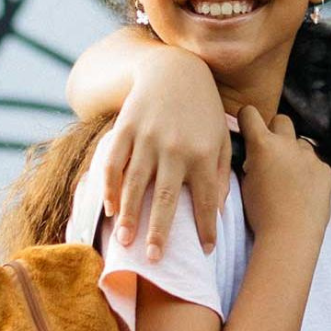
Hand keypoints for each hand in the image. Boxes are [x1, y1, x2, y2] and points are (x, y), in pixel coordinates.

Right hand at [104, 47, 228, 259]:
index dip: (207, 227)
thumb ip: (221, 172)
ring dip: (129, 215)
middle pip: (166, 198)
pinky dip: (109, 186)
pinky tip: (109, 208)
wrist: (174, 69)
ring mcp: (148, 138)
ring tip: (125, 242)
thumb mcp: (220, 137)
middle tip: (154, 260)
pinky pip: (114, 162)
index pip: (206, 199)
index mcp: (203, 153)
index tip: (208, 251)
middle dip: (160, 231)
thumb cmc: (202, 109)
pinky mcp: (126, 128)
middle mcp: (175, 148)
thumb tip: (220, 208)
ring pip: (136, 183)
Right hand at [238, 108, 330, 242]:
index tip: (247, 128)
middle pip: (282, 120)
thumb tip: (256, 156)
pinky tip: (304, 190)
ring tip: (289, 177)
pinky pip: (315, 163)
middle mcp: (288, 144)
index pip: (250, 114)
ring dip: (293, 153)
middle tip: (271, 152)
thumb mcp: (246, 183)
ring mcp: (310, 157)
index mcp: (263, 145)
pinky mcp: (325, 170)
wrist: (290, 235)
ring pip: (300, 143)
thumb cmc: (261, 213)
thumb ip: (252, 162)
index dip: (247, 119)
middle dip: (275, 131)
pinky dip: (309, 171)